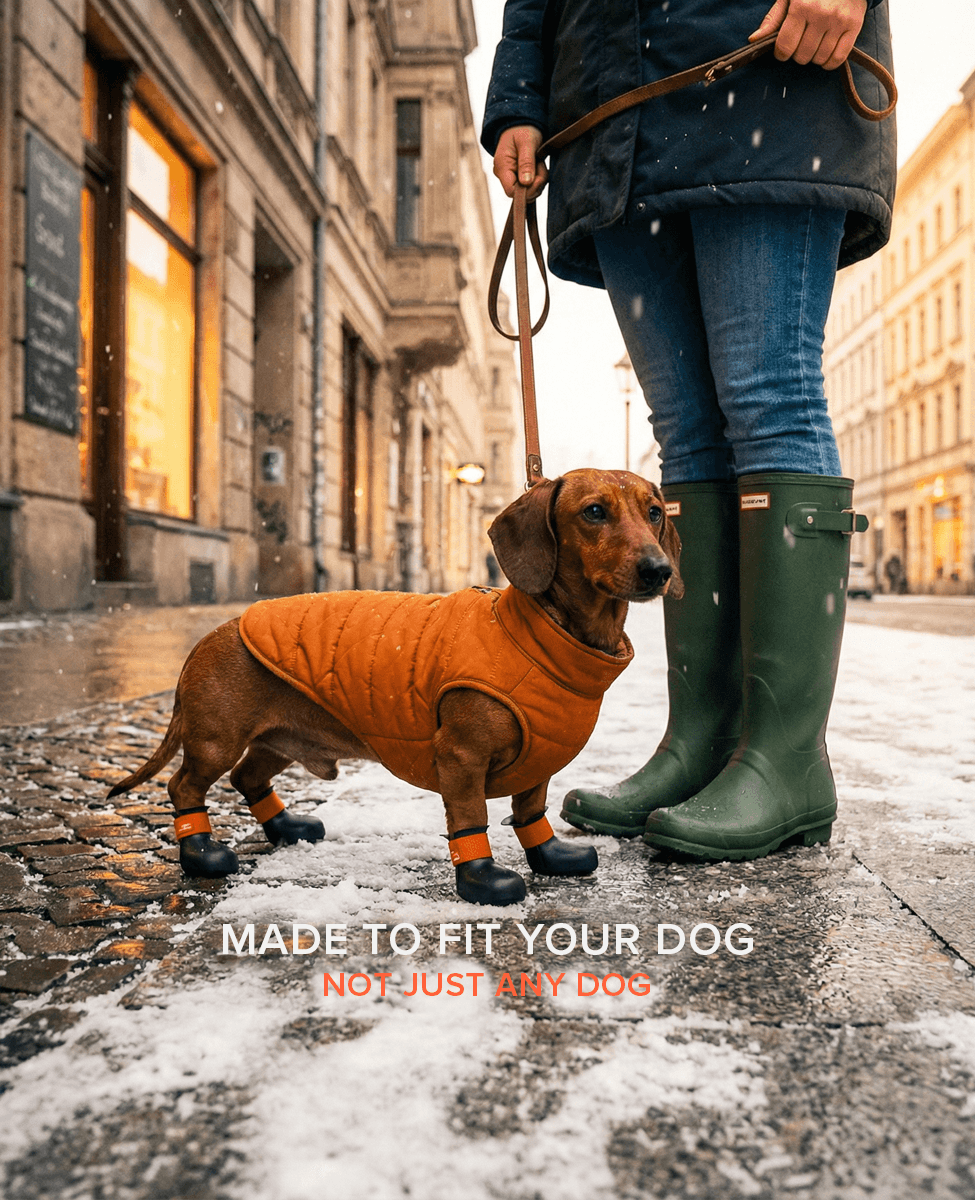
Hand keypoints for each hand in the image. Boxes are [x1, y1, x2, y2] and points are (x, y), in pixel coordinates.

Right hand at [493, 125, 547, 199]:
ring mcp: (510, 175)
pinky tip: (539, 166)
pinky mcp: (518, 176)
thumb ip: (526, 163)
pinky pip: (529, 185)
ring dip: (539, 180)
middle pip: (520, 193)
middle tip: (542, 166)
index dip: (526, 191)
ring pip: (527, 190)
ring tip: (540, 163)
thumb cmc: (522, 129)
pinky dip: (538, 178)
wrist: (521, 122)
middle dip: (535, 184)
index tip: (539, 179)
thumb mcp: (527, 142)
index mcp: (502, 166)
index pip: (511, 191)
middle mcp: (504, 174)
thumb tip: (526, 183)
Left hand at [749, 0, 867, 69]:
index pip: (785, 47)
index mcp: (802, 6)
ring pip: (819, 59)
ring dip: (813, 57)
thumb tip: (754, 40)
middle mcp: (821, 14)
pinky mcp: (854, 25)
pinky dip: (829, 63)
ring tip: (814, 43)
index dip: (781, 53)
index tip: (783, 49)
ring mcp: (839, 21)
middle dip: (798, 54)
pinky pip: (838, 58)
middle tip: (801, 42)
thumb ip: (773, 19)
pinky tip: (825, 54)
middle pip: (802, 56)